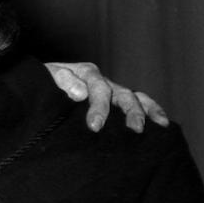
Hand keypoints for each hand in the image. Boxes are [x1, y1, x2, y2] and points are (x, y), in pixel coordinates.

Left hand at [45, 62, 169, 132]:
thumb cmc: (43, 84)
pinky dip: (152, 110)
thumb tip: (81, 93)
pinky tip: (162, 124)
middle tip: (133, 130)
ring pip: (134, 97)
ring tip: (153, 127)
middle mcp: (103, 80)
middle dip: (129, 112)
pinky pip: (140, 102)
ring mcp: (112, 89)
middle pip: (122, 94)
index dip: (98, 107)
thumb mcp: (47, 79)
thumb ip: (62, 82)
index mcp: (86, 72)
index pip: (97, 89)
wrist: (41, 83)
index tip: (95, 127)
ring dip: (145, 112)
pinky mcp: (117, 99)